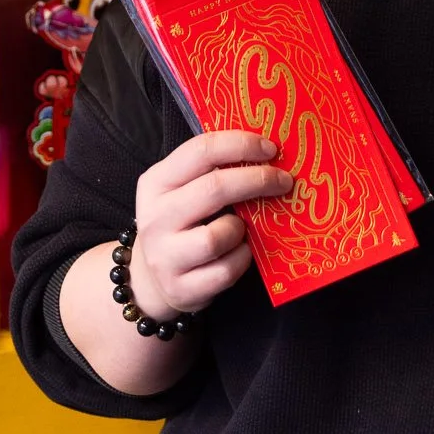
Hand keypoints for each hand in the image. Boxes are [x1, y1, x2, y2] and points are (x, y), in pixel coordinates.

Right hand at [128, 130, 291, 320]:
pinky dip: (242, 260)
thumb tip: (268, 154)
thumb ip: (212, 171)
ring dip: (242, 230)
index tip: (270, 149)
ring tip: (245, 229)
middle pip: (214, 189)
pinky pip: (225, 271)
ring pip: (217, 236)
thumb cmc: (179, 224)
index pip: (200, 151)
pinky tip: (242, 253)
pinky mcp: (180, 288)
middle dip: (257, 180)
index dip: (240, 145)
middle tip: (283, 181)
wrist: (150, 279)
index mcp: (156, 182)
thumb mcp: (181, 191)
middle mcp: (155, 217)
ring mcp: (164, 256)